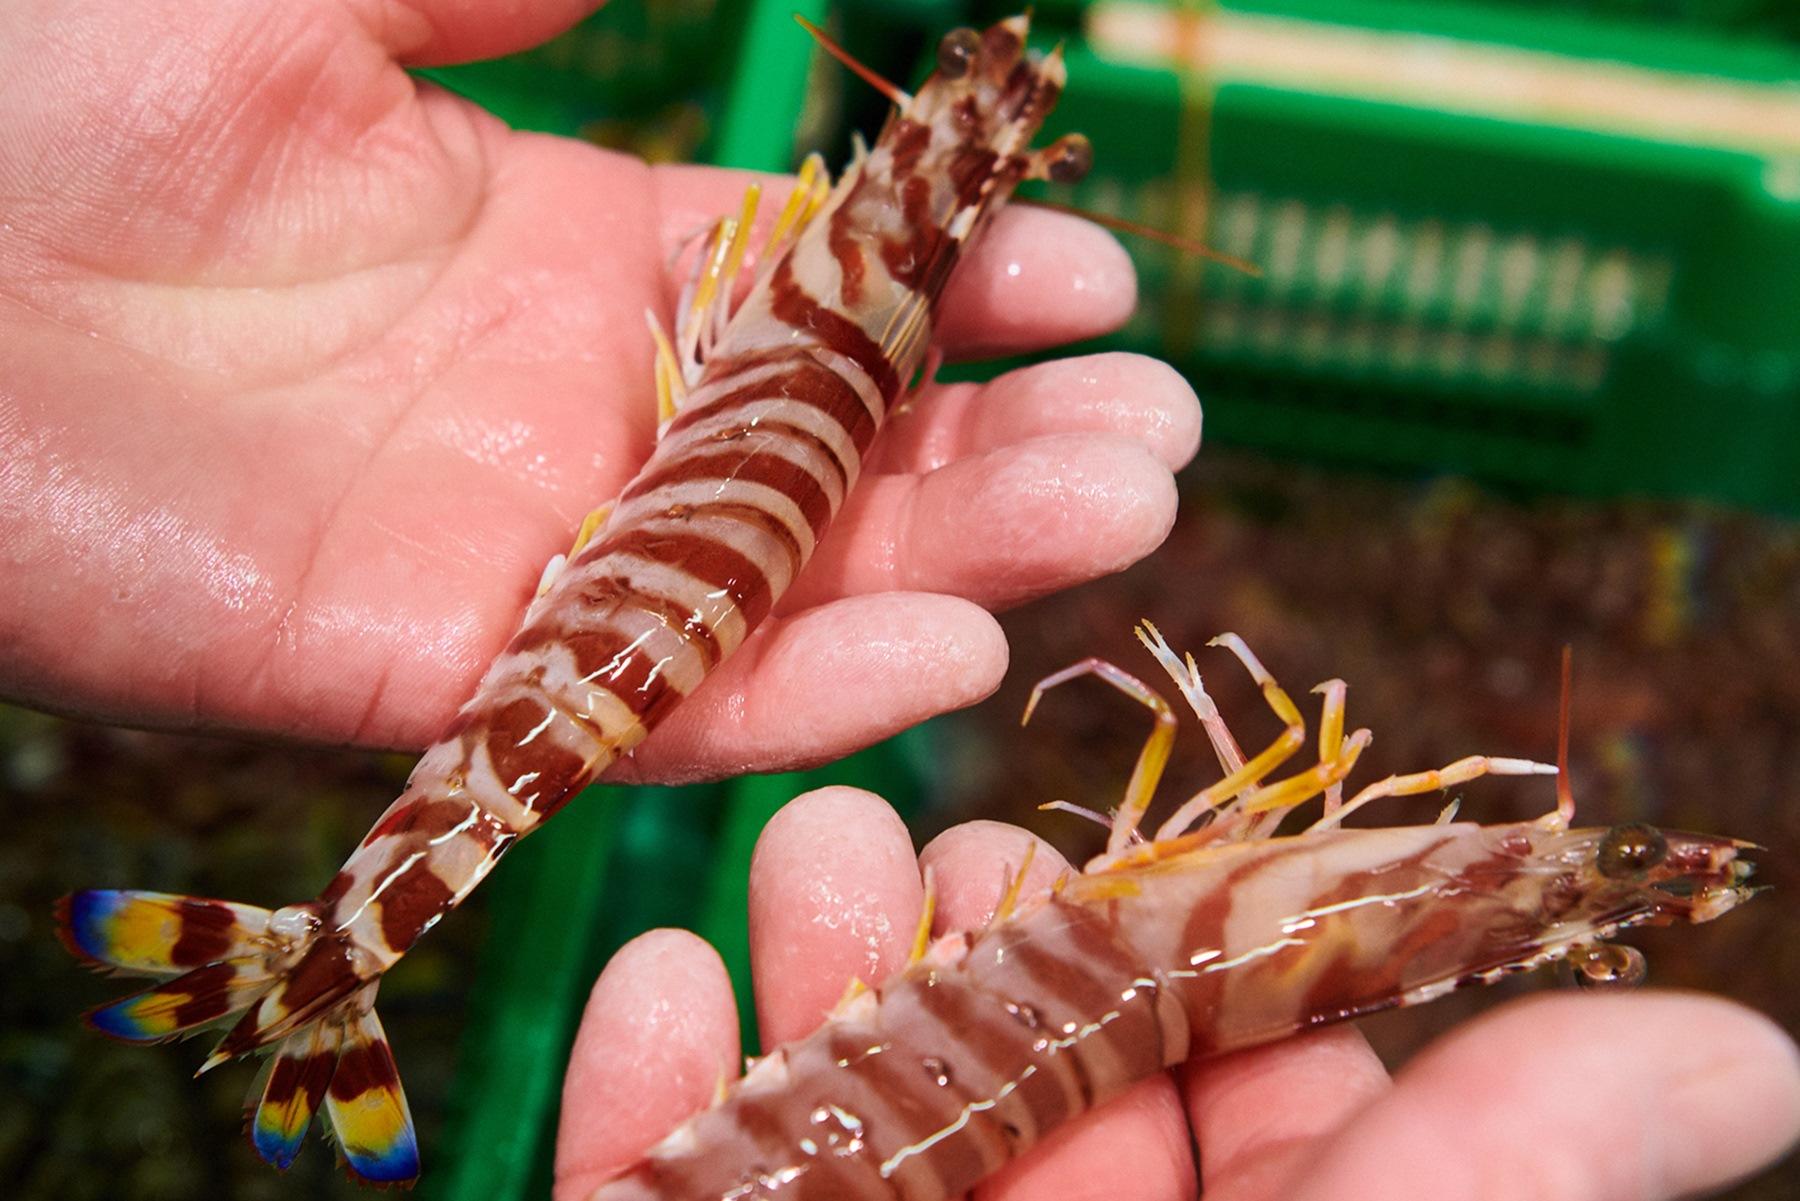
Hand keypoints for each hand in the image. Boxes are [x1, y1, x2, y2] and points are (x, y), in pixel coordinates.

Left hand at [0, 1, 1195, 782]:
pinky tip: (945, 646)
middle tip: (1158, 429)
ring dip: (956, 560)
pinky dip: (792, 689)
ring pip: (774, 585)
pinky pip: (639, 704)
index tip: (1085, 272)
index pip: (816, 300)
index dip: (958, 295)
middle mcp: (565, 415)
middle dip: (1003, 442)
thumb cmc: (48, 79)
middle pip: (832, 458)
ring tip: (1121, 508)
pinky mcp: (426, 669)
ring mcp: (506, 549)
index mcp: (564, 255)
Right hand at [555, 788, 1799, 1200]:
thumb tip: (1757, 1057)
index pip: (1235, 1133)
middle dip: (967, 952)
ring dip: (806, 986)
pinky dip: (645, 1113)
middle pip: (1016, 1107)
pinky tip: (658, 980)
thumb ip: (1509, 1197)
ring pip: (826, 1138)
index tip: (1145, 863)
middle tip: (940, 829)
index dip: (1195, 985)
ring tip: (808, 842)